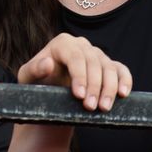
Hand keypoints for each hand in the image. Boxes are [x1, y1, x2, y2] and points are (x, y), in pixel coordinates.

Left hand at [17, 33, 131, 111]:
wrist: (50, 91)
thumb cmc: (37, 82)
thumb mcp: (27, 77)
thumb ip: (33, 69)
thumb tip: (48, 63)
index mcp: (62, 43)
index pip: (75, 57)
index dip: (79, 76)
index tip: (79, 95)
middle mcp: (82, 45)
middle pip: (94, 63)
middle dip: (94, 86)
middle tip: (90, 107)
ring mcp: (97, 54)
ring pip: (109, 68)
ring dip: (109, 88)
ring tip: (104, 108)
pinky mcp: (109, 65)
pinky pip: (121, 70)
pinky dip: (125, 80)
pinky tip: (123, 94)